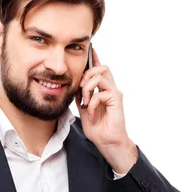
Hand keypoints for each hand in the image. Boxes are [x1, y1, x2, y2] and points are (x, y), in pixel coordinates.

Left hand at [76, 48, 137, 173]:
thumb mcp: (83, 110)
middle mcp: (110, 89)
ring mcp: (114, 93)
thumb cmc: (98, 129)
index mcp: (102, 90)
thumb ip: (80, 97)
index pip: (99, 70)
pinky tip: (90, 113)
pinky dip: (92, 103)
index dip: (94, 58)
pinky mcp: (117, 100)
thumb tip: (73, 85)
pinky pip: (101, 92)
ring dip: (88, 87)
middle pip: (102, 67)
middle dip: (87, 74)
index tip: (89, 48)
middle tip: (80, 89)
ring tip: (85, 102)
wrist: (107, 143)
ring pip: (101, 75)